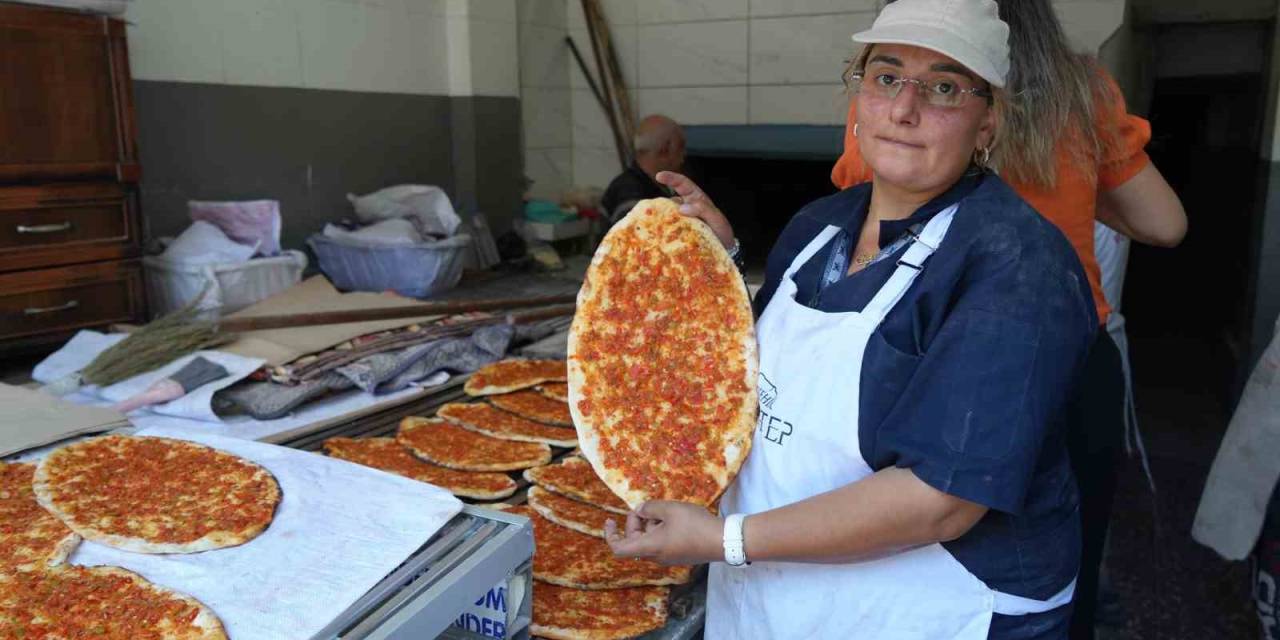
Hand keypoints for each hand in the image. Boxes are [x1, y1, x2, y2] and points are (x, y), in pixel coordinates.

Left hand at [604, 500, 722, 564]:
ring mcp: (669, 558)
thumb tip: (640, 510)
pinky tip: (676, 518)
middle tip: (646, 507)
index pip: (619, 548)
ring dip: (651, 525)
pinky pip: (662, 543)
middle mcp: (656, 557)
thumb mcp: (670, 509)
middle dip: (635, 523)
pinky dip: (661, 530)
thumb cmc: (694, 525)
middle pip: (635, 542)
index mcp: (650, 547)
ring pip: (649, 541)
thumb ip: (651, 508)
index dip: (610, 535)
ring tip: (666, 510)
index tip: (610, 520)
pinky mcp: (680, 556)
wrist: (723, 541)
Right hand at [655, 171, 735, 249]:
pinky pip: (666, 231)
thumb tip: (682, 208)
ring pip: (665, 217)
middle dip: (658, 205)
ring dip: (659, 221)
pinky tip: (659, 239)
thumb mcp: (717, 219)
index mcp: (696, 199)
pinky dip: (661, 233)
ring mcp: (680, 222)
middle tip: (652, 212)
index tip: (659, 176)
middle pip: (669, 202)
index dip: (671, 178)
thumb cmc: (722, 232)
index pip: (683, 184)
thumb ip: (703, 210)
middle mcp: (686, 209)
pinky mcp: (676, 235)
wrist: (724, 252)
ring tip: (656, 228)